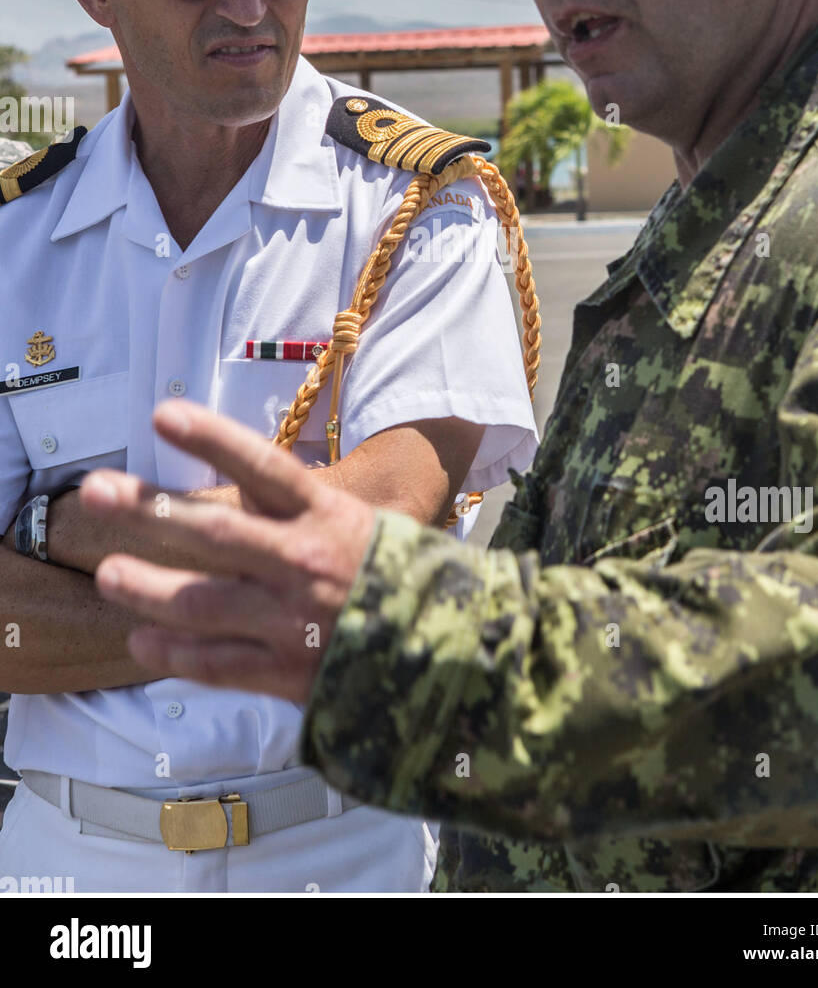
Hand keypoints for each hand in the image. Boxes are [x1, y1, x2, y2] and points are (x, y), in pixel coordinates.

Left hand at [86, 400, 376, 703]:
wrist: (451, 652)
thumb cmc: (394, 575)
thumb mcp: (359, 524)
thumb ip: (296, 510)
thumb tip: (234, 486)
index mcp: (328, 517)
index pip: (264, 467)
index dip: (212, 439)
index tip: (164, 414)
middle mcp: (306, 563)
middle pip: (216, 532)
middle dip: (150, 510)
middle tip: (96, 490)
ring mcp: (294, 621)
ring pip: (204, 602)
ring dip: (147, 588)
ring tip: (107, 573)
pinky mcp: (288, 672)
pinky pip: (219, 664)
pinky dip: (175, 654)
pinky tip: (140, 641)